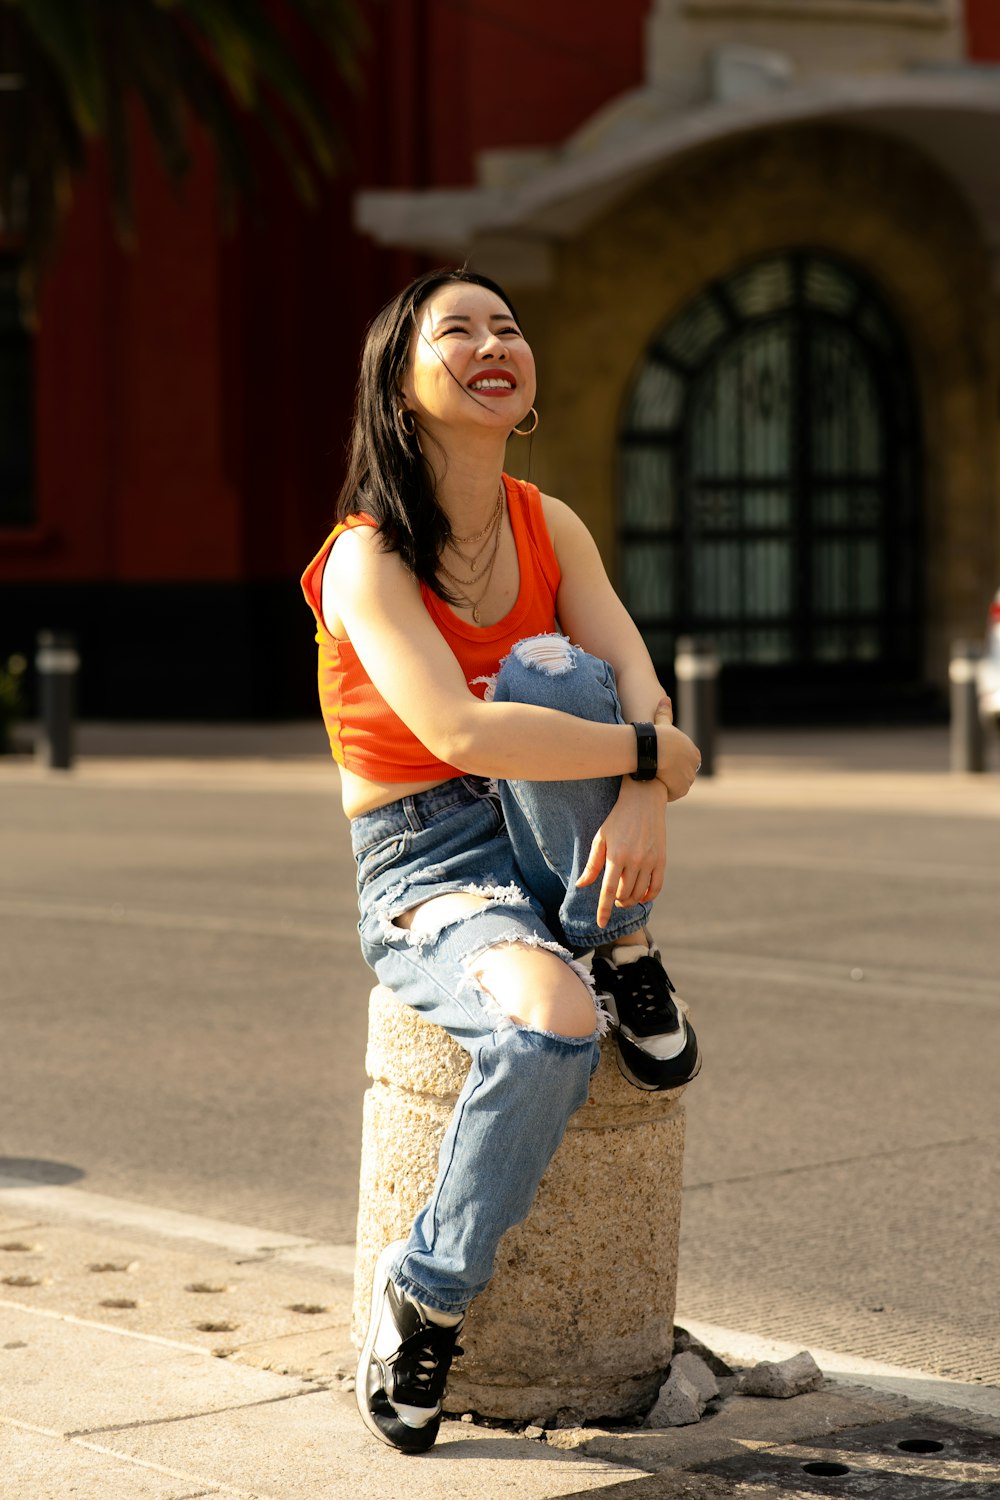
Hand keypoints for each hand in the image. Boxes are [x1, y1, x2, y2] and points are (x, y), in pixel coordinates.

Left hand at [575, 776, 668, 928]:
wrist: (644, 800)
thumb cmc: (617, 818)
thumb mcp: (600, 838)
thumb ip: (592, 864)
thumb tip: (581, 885)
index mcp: (616, 855)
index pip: (607, 890)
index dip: (603, 910)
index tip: (601, 924)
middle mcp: (634, 860)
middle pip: (624, 895)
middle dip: (616, 902)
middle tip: (612, 899)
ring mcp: (650, 860)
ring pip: (640, 894)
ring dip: (630, 901)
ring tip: (623, 898)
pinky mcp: (662, 859)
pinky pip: (657, 887)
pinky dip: (648, 896)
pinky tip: (641, 896)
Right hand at [654, 697, 699, 800]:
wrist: (653, 748)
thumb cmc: (657, 735)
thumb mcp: (662, 723)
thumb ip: (665, 713)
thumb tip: (664, 699)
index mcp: (693, 752)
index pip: (686, 761)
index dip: (673, 762)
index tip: (662, 762)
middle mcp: (694, 766)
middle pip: (682, 774)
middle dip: (672, 775)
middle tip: (656, 772)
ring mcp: (689, 778)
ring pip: (678, 784)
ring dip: (669, 784)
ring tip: (654, 780)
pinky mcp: (681, 789)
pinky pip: (673, 793)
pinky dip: (666, 792)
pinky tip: (655, 786)